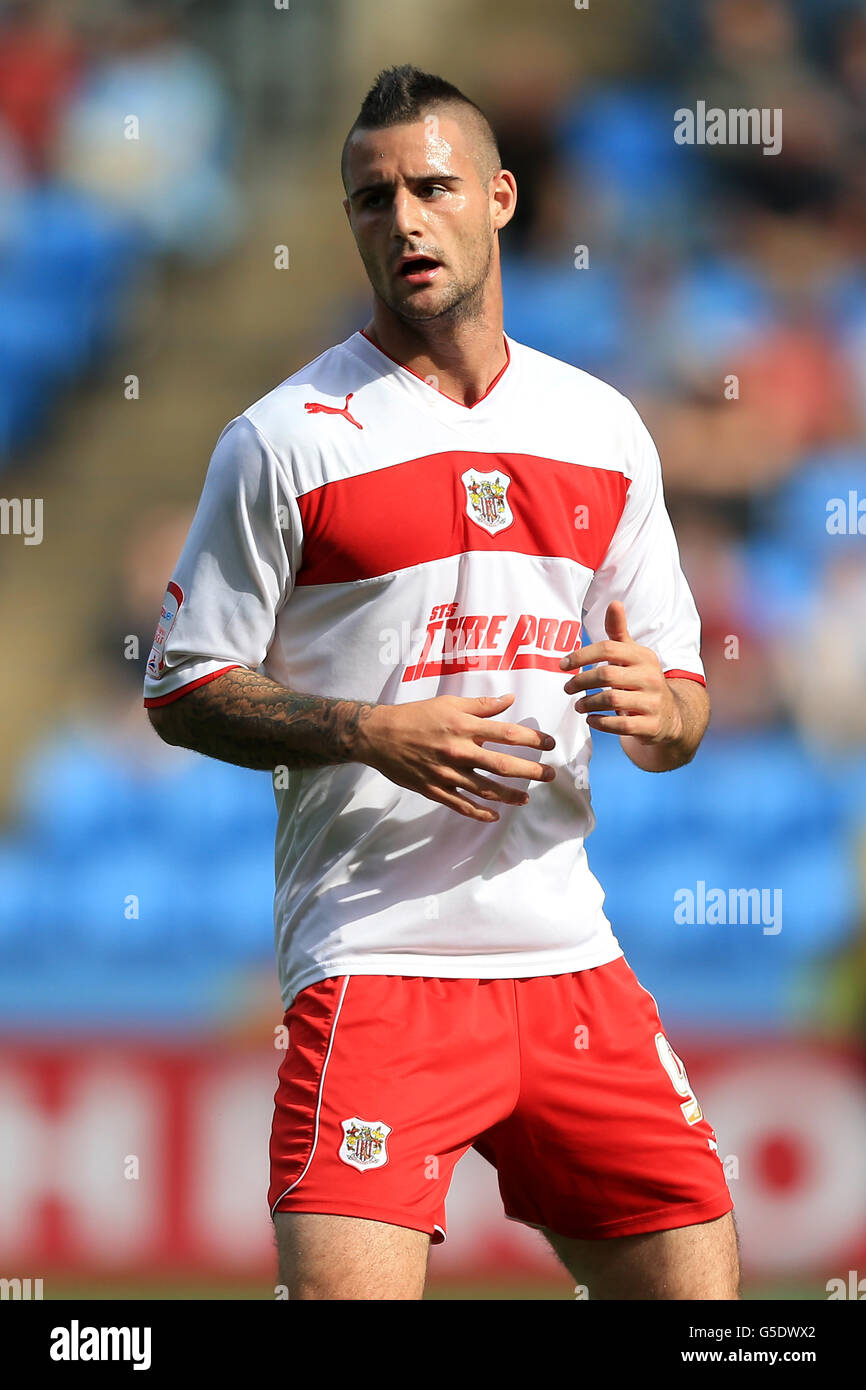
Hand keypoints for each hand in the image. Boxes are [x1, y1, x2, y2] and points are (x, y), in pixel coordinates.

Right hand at [355, 692, 555, 822]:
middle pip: (503, 765)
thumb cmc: (415, 715)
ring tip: (526, 798)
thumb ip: (481, 705)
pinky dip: (480, 813)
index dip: (533, 740)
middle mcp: (459, 751)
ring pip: (486, 790)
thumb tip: (509, 699)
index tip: (550, 744)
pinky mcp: (434, 789)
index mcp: (464, 727)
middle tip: (550, 776)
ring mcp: (447, 774)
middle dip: (531, 772)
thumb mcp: (448, 703)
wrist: (379, 735)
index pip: (507, 734)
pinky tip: (494, 816)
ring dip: (510, 796)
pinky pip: (461, 806)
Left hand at [559, 601, 682, 744]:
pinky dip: (601, 723)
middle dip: (581, 682)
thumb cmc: (641, 680)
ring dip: (588, 703)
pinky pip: (621, 725)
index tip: (563, 665)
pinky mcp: (651, 725)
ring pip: (612, 700)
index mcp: (643, 656)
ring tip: (577, 705)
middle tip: (567, 688)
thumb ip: (619, 633)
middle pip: (607, 675)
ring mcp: (653, 702)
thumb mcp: (633, 655)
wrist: (670, 715)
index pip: (608, 649)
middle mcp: (651, 677)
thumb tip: (614, 603)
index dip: (581, 656)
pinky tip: (591, 720)